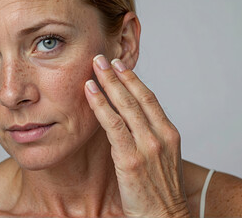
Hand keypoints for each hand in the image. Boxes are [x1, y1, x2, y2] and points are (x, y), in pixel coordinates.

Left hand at [84, 54, 189, 216]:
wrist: (163, 216)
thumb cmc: (159, 189)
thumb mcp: (160, 156)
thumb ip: (147, 135)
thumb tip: (127, 119)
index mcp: (168, 133)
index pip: (149, 98)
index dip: (133, 79)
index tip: (120, 65)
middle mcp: (160, 135)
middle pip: (137, 96)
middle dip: (118, 74)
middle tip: (103, 57)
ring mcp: (147, 146)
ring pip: (125, 106)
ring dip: (108, 83)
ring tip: (95, 66)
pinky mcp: (131, 159)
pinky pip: (113, 125)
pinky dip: (101, 105)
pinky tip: (91, 92)